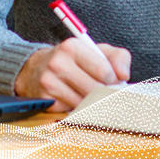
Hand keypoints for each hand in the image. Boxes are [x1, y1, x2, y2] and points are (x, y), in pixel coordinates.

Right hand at [15, 38, 130, 111]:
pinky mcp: (45, 100)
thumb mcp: (96, 51)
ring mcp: (49, 83)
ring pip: (85, 103)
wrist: (35, 69)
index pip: (105, 72)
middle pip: (96, 90)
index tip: (112, 81)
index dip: (113, 80)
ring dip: (91, 102)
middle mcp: (58, 63)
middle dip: (105, 94)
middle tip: (107, 93)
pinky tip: (73, 99)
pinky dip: (77, 108)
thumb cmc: (72, 60)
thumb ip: (118, 58)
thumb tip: (124, 76)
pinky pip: (72, 111)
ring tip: (88, 93)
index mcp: (72, 47)